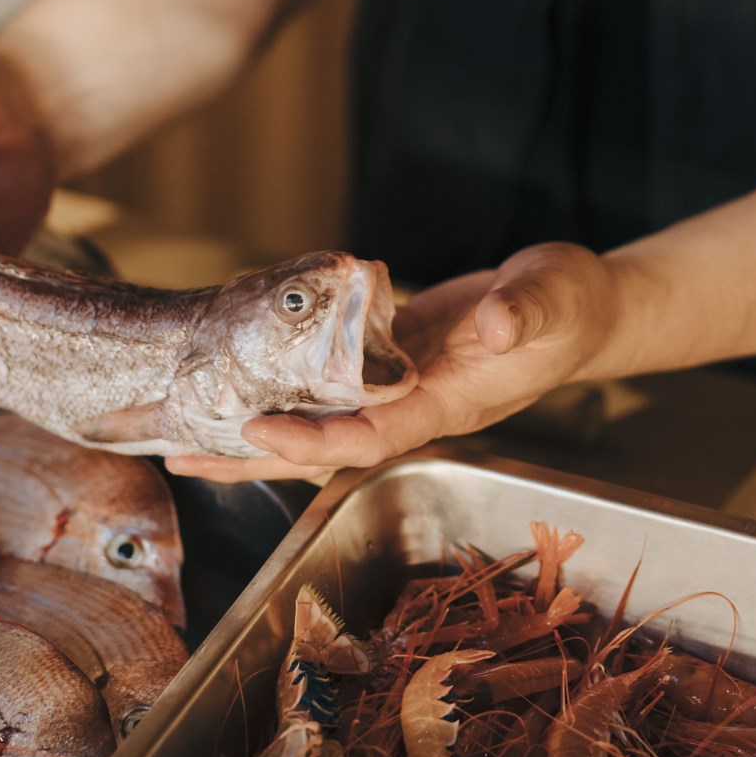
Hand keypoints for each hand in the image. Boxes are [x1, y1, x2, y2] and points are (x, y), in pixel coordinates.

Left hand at [167, 243, 633, 481]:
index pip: (368, 435)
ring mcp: (400, 384)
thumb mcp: (554, 298)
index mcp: (448, 401)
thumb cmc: (571, 306)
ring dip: (253, 428)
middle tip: (177, 454)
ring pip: (316, 418)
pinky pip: (327, 381)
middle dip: (252, 458)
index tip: (254, 431)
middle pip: (323, 446)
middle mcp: (414, 403)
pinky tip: (239, 378)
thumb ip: (523, 312)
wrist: (578, 306)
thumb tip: (493, 322)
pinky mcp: (391, 357)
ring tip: (183, 431)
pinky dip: (282, 384)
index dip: (311, 439)